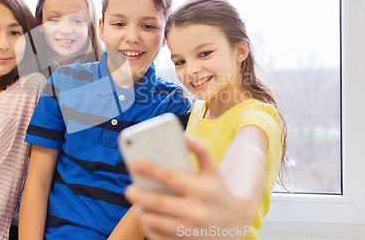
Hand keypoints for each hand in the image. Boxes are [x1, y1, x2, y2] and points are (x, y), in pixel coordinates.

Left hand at [124, 135, 251, 239]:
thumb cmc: (218, 191)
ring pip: (155, 222)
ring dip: (142, 212)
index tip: (135, 163)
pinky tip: (148, 218)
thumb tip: (182, 135)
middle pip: (159, 203)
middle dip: (139, 196)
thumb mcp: (213, 170)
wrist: (236, 223)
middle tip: (129, 189)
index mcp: (202, 190)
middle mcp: (196, 212)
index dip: (151, 169)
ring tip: (138, 204)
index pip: (171, 177)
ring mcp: (189, 231)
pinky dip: (149, 227)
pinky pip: (158, 237)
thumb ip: (200, 149)